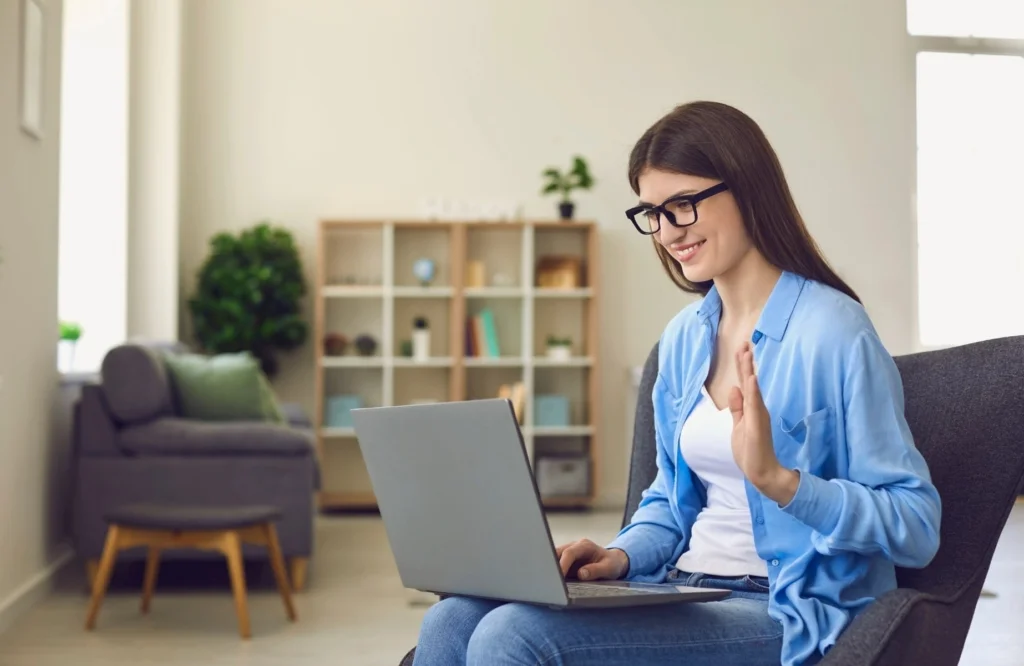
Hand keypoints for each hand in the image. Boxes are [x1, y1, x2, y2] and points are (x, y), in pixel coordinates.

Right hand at [555, 539, 628, 580]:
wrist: (614, 561)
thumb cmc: (612, 564)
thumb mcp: (609, 568)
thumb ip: (596, 570)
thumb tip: (581, 574)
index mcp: (585, 546)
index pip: (569, 553)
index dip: (563, 564)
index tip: (558, 575)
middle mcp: (574, 546)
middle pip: (557, 553)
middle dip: (551, 565)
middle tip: (548, 580)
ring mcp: (568, 553)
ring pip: (553, 557)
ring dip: (550, 569)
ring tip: (549, 583)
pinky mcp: (566, 561)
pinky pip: (555, 564)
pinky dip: (552, 572)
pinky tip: (552, 582)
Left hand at [728, 341, 799, 504]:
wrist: (761, 471)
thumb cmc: (750, 450)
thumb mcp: (738, 425)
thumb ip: (737, 407)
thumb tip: (734, 388)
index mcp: (751, 408)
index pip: (744, 383)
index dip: (742, 366)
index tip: (741, 348)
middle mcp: (756, 408)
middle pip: (749, 380)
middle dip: (745, 362)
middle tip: (744, 342)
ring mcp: (758, 414)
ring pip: (752, 387)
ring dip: (749, 370)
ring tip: (747, 352)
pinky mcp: (758, 423)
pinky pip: (755, 404)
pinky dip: (753, 390)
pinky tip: (751, 377)